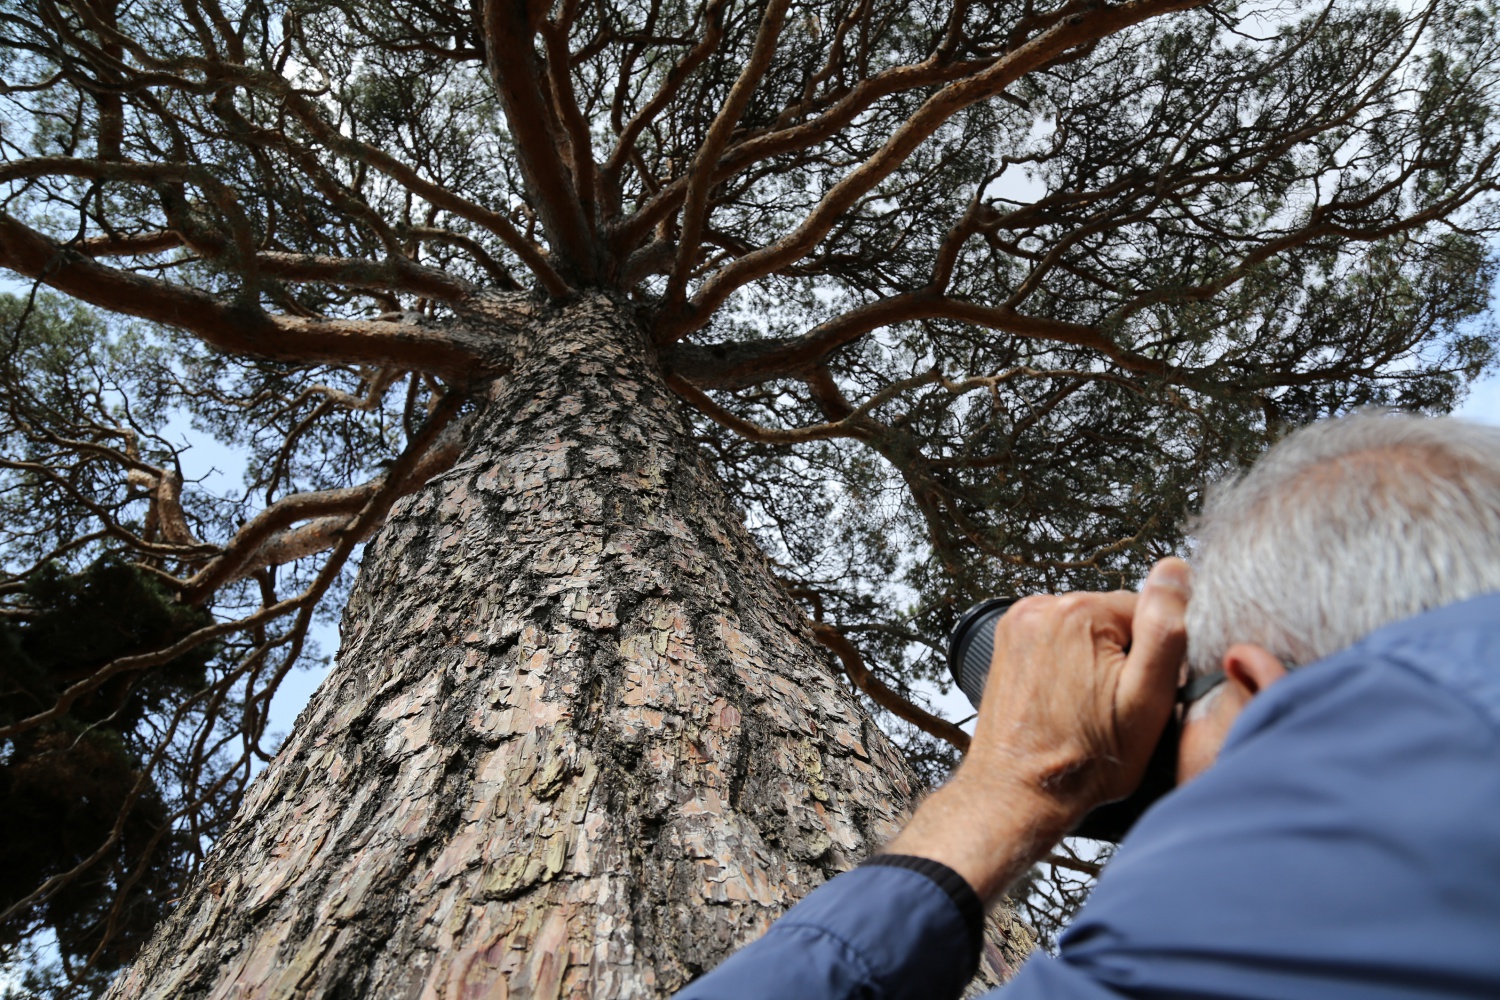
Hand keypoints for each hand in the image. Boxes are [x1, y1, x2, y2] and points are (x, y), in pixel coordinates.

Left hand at [885, 558, 1191, 903]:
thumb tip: (1174, 571)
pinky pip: (1057, 641)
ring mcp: (1017, 626)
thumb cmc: (1082, 761)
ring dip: (1094, 662)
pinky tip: (1066, 701)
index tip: (1136, 692)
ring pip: (1085, 631)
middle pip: (1112, 619)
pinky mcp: (1007, 644)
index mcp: (1077, 613)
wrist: (1018, 792)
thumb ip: (1165, 629)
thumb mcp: (1145, 699)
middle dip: (1121, 657)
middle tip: (1110, 705)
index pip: (1146, 611)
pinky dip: (1068, 666)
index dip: (1153, 656)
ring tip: (1085, 707)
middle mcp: (1039, 609)